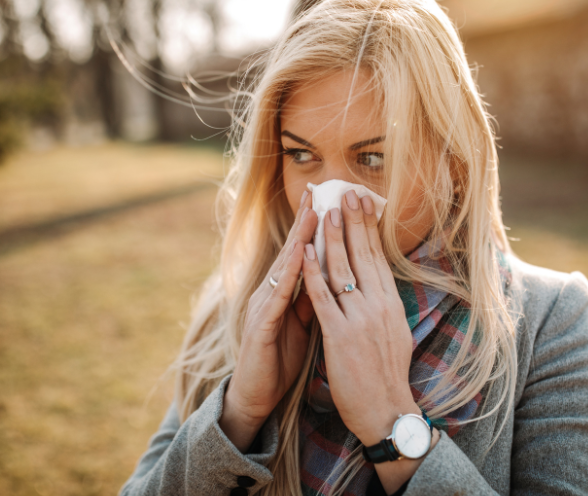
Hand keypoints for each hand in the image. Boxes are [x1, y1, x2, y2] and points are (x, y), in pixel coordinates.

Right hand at [220, 190, 318, 450]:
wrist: (256, 395)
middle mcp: (270, 293)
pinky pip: (277, 296)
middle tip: (319, 192)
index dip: (313, 228)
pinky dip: (290, 275)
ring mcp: (262, 307)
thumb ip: (312, 299)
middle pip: (292, 251)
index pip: (301, 254)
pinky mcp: (259, 325)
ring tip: (313, 213)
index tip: (329, 201)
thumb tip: (330, 277)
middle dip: (305, 222)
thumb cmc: (278, 358)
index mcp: (283, 293)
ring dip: (299, 239)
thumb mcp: (303, 325)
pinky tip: (300, 257)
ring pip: (284, 267)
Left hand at [300, 189, 425, 446]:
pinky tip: (306, 251)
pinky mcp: (340, 335)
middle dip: (353, 222)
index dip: (368, 228)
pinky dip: (313, 272)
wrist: (386, 411)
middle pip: (363, 255)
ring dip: (333, 237)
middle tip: (345, 192)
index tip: (362, 203)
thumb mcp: (395, 333)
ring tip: (326, 210)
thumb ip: (384, 306)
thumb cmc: (387, 376)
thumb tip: (380, 283)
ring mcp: (360, 319)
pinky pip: (323, 297)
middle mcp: (379, 306)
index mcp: (391, 304)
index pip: (378, 257)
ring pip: (343, 269)